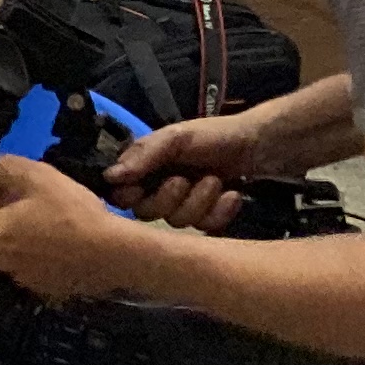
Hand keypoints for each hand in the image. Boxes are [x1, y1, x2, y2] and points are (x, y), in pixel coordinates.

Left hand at [0, 153, 165, 299]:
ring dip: (29, 234)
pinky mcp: (46, 288)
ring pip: (18, 247)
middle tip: (42, 201)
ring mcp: (23, 278)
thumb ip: (7, 167)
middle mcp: (0, 260)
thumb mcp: (38, 175)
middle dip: (13, 213)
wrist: (113, 253)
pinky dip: (46, 253)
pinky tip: (67, 243)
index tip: (22, 185)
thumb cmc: (73, 213)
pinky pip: (38, 264)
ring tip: (58, 221)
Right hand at [101, 110, 278, 233]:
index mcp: (142, 169)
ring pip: (177, 222)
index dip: (130, 197)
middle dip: (169, 199)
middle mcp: (157, 190)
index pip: (120, 195)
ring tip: (214, 181)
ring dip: (199, 202)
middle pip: (146, 214)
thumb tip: (109, 177)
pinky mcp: (206, 218)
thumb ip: (144, 155)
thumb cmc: (212, 136)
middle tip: (184, 180)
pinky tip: (231, 195)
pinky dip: (221, 211)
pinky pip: (205, 228)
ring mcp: (182, 206)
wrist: (255, 145)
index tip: (143, 189)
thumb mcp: (176, 138)